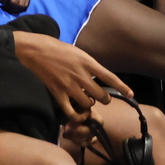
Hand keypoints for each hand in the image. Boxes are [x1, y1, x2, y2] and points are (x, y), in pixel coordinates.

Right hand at [11, 30, 130, 122]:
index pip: (110, 77)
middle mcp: (81, 75)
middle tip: (98, 97)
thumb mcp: (76, 51)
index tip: (131, 94)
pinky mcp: (57, 94)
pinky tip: (77, 115)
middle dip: (103, 99)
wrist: (33, 50)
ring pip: (88, 104)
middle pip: (101, 95)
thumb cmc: (54, 48)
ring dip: (89, 105)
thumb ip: (87, 64)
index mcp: (87, 62)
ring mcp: (69, 86)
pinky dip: (76, 116)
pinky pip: (71, 112)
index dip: (122, 87)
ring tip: (84, 100)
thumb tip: (95, 74)